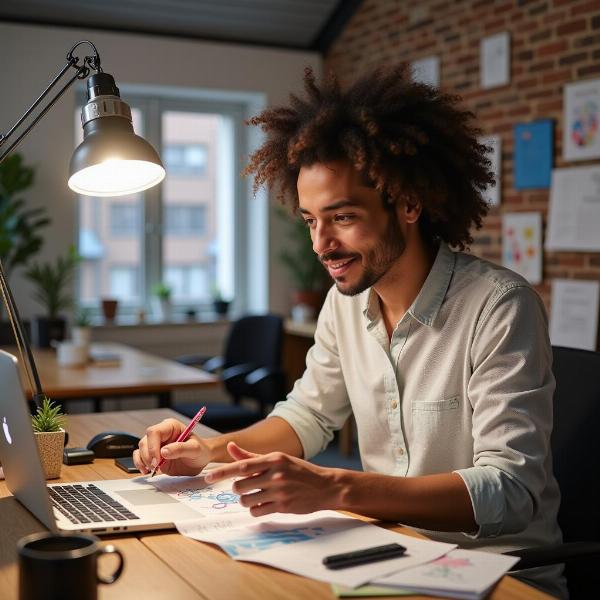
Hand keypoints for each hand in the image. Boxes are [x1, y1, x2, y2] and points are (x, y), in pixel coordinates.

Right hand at [133, 418, 211, 475]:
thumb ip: (181, 449)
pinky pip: (139, 457)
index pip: (154, 432)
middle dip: (148, 456)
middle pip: (145, 441)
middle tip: (157, 467)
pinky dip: (140, 464)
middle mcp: (161, 434)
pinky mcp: (153, 455)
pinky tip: (147, 471)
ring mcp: (156, 445)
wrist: (200, 460)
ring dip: (143, 461)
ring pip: (141, 449)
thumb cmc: (200, 451)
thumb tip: (163, 452)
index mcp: (171, 427)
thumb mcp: (195, 449)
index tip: (158, 460)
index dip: (152, 446)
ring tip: (154, 470)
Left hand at [204, 442, 340, 516]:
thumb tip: (230, 447)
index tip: (208, 477)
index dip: (222, 472)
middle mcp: (276, 474)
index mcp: (273, 459)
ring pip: (247, 501)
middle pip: (240, 486)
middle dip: (239, 489)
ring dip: (247, 500)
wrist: (325, 486)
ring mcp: (280, 492)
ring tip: (257, 496)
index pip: (242, 466)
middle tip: (246, 488)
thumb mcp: (278, 459)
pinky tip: (265, 504)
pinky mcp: (283, 507)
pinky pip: (257, 511)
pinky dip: (256, 509)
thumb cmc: (299, 471)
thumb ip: (251, 456)